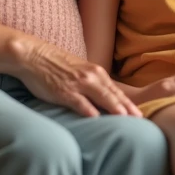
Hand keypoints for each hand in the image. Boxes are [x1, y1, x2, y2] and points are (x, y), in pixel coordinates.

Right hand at [9, 38, 141, 117]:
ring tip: (126, 119)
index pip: (116, 91)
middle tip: (141, 119)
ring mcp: (78, 84)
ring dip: (114, 108)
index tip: (140, 114)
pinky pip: (79, 102)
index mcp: (95, 73)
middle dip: (128, 108)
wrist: (33, 55)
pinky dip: (88, 110)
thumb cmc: (55, 65)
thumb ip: (91, 83)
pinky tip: (96, 118)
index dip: (129, 103)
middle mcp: (91, 77)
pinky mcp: (64, 91)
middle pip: (114, 95)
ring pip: (101, 97)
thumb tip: (101, 99)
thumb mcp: (79, 71)